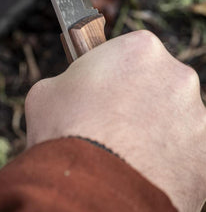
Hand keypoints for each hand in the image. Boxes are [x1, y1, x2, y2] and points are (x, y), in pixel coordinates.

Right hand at [25, 30, 205, 211]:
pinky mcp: (205, 157)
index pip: (131, 49)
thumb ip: (70, 80)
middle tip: (109, 117)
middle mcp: (177, 76)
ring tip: (122, 148)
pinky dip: (166, 157)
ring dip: (154, 127)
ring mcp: (197, 117)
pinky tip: (139, 167)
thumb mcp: (48, 89)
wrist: (88, 188)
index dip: (114, 69)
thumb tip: (74, 90)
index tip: (102, 85)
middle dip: (137, 95)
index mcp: (140, 48)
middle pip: (156, 80)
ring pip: (172, 116)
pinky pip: (184, 150)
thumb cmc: (65, 128)